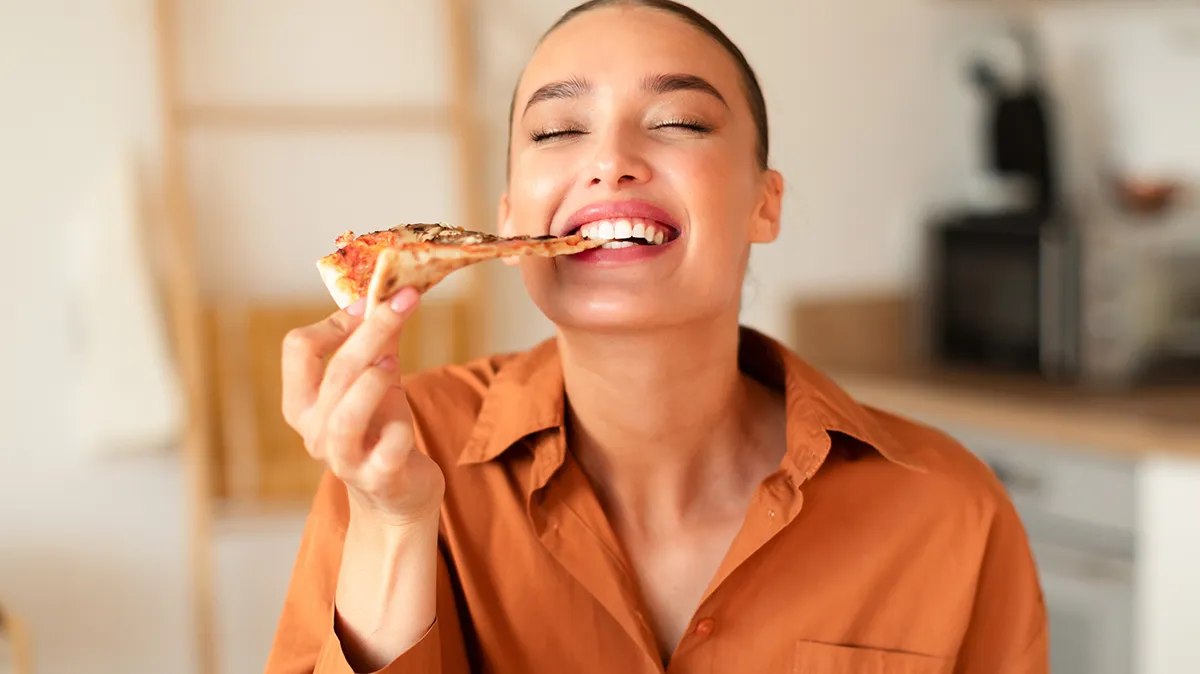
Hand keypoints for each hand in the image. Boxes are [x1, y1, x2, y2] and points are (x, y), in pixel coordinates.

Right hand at [281, 289, 444, 526]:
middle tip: (405, 300)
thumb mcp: (376, 382)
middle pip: (334, 372)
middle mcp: (315, 431)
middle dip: (372, 330)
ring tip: (394, 362)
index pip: (299, 348)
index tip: (373, 302)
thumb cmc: (380, 431)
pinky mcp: (379, 478)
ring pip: (346, 415)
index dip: (337, 319)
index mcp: (302, 402)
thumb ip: (378, 342)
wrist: (397, 495)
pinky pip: (387, 450)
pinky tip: (408, 426)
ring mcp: (345, 459)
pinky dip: (400, 430)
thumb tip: (390, 292)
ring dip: (373, 381)